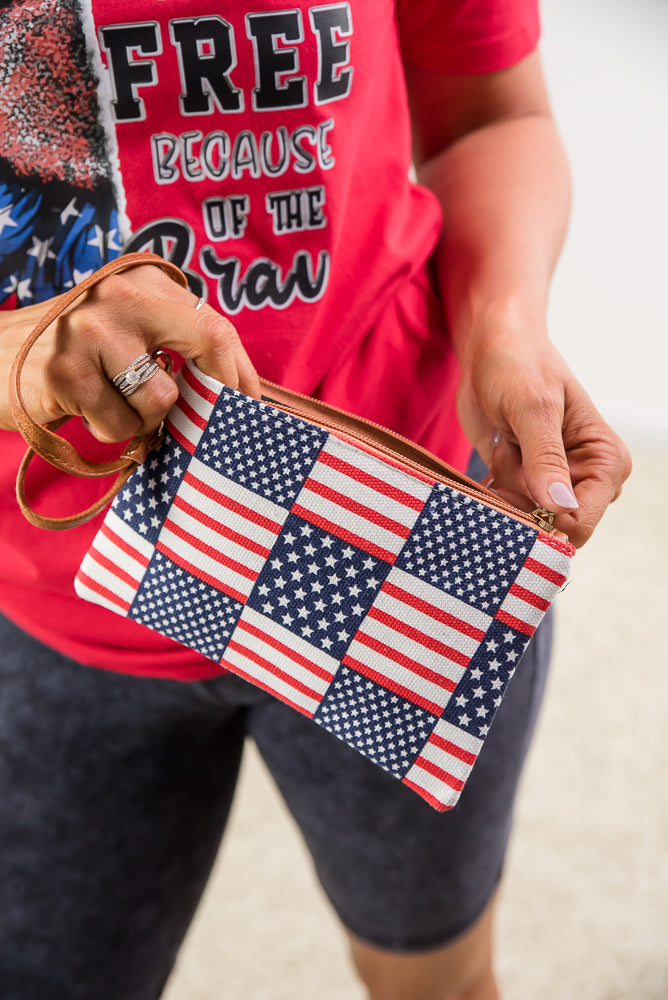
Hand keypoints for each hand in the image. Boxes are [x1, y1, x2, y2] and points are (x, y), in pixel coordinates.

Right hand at [0, 262, 259, 441]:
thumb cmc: (74, 354)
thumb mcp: (126, 330)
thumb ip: (173, 347)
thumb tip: (236, 397)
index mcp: (145, 281)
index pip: (216, 326)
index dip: (241, 375)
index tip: (251, 408)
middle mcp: (123, 295)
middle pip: (208, 343)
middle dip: (217, 396)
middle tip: (212, 426)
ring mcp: (91, 330)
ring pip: (162, 400)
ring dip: (146, 421)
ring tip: (115, 406)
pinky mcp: (65, 372)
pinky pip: (120, 425)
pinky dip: (111, 432)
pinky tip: (84, 411)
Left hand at [456, 325, 631, 547]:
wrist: (492, 349)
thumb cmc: (518, 366)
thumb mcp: (531, 408)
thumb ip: (545, 458)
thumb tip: (560, 506)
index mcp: (606, 460)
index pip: (582, 520)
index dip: (545, 520)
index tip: (513, 492)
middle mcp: (587, 478)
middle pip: (551, 525)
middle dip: (521, 499)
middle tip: (510, 454)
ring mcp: (555, 483)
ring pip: (525, 519)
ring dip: (504, 487)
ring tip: (509, 443)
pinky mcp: (527, 482)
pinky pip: (508, 509)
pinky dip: (493, 489)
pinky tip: (498, 452)